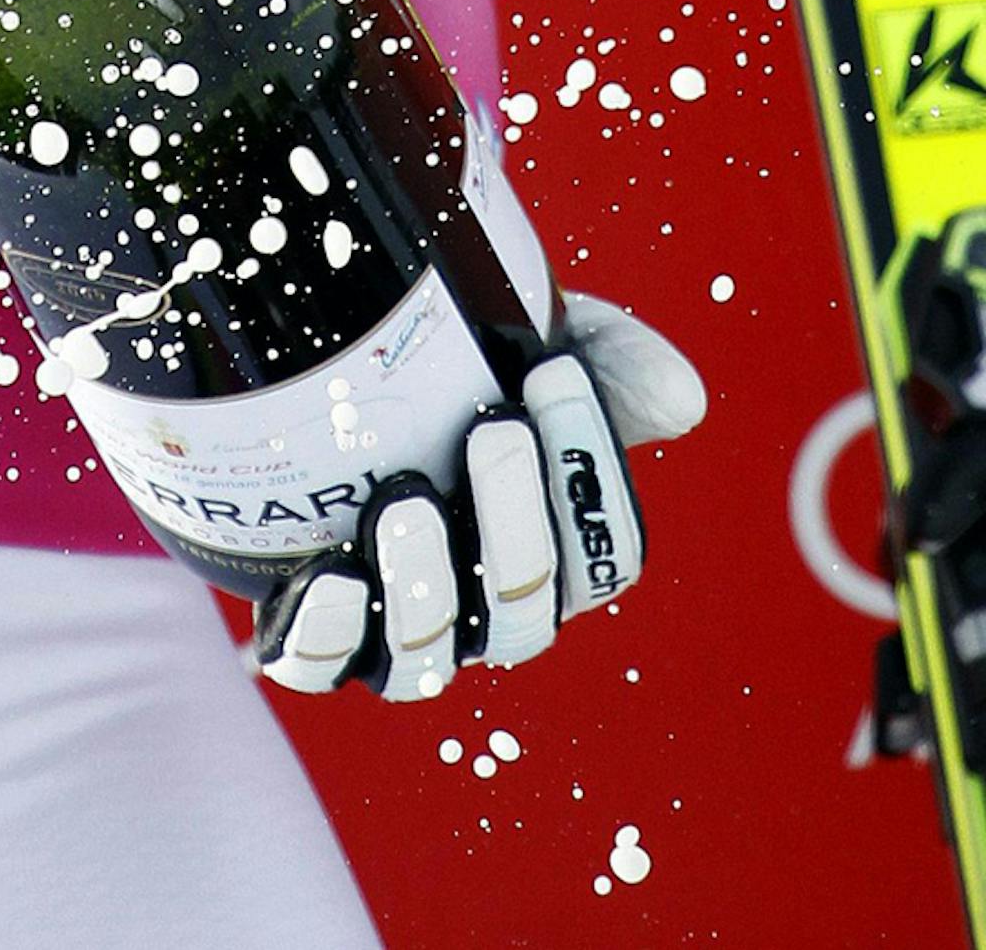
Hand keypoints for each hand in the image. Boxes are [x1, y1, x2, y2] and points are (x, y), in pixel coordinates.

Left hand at [252, 292, 705, 703]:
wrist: (357, 366)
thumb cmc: (472, 360)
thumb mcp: (544, 338)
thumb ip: (615, 359)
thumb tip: (683, 397)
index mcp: (558, 556)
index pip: (605, 555)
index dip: (592, 476)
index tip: (553, 371)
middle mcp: (488, 610)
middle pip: (523, 611)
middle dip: (514, 520)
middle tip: (493, 425)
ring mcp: (404, 630)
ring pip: (428, 649)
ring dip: (422, 577)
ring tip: (405, 493)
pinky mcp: (319, 630)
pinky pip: (322, 662)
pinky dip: (327, 628)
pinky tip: (330, 570)